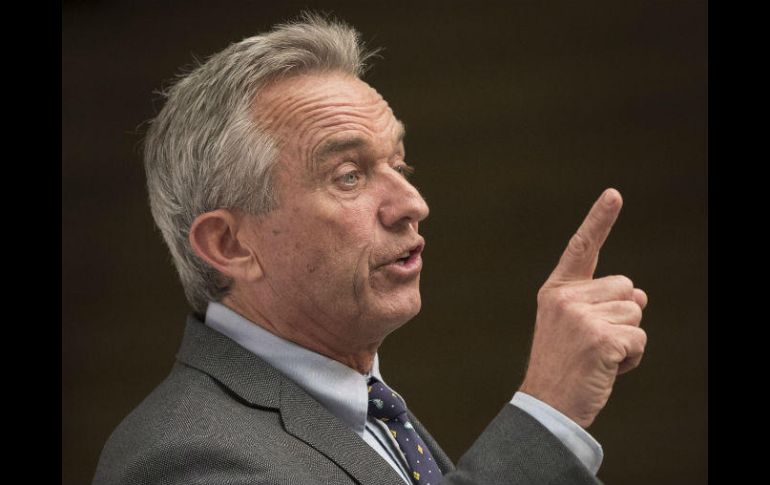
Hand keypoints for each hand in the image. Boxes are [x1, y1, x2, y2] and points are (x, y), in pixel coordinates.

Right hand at [519, 188, 647, 427]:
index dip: (600, 220)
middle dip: (622, 315)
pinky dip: (632, 357)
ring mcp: (581, 316)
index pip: (582, 249)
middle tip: (593, 343)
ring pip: (636, 312)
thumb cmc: (563, 367)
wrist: (547, 406)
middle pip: (626, 286)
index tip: (614, 194)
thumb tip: (641, 293)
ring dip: (627, 338)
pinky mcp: (600, 338)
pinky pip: (639, 337)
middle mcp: (566, 298)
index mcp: (556, 291)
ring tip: (597, 356)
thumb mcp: (575, 328)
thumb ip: (603, 304)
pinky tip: (606, 368)